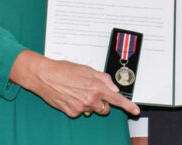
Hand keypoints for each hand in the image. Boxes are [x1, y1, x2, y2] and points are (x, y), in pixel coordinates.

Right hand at [9, 50, 140, 117]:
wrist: (45, 75)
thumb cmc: (64, 70)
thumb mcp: (87, 69)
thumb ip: (104, 79)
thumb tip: (114, 88)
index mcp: (96, 87)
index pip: (117, 99)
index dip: (128, 106)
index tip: (136, 110)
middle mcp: (90, 100)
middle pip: (105, 108)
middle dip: (102, 102)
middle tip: (92, 91)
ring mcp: (80, 108)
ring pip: (92, 110)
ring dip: (89, 103)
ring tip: (77, 91)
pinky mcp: (71, 112)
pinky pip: (80, 112)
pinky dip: (78, 105)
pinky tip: (70, 95)